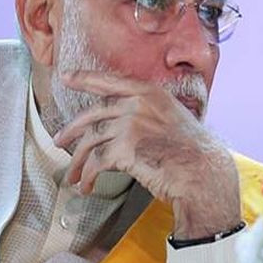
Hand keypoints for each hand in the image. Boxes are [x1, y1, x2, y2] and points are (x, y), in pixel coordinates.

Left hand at [52, 71, 240, 239]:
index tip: (67, 77)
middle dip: (72, 130)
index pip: (110, 82)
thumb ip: (148, 113)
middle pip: (93, 114)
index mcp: (150, 93)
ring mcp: (129, 124)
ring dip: (78, 161)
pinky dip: (88, 175)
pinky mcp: (124, 148)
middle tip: (60, 141)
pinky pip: (96, 161)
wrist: (202, 170)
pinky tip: (87, 185)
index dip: (85, 79)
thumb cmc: (193, 150)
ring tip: (74, 175)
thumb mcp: (172, 117)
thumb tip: (122, 123)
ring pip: (91, 140)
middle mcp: (137, 104)